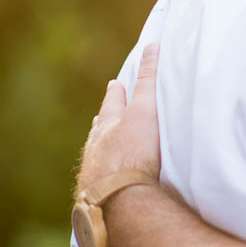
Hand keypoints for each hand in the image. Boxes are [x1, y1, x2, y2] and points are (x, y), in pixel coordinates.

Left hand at [76, 43, 161, 195]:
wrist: (116, 200)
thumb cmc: (132, 153)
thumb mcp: (145, 111)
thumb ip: (148, 81)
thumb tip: (152, 47)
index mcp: (108, 125)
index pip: (112, 102)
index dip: (115, 92)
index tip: (113, 84)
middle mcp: (96, 147)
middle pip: (98, 129)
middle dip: (102, 121)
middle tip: (101, 116)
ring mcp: (93, 172)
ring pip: (94, 155)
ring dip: (99, 148)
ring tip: (99, 146)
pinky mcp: (96, 196)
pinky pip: (97, 180)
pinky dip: (101, 175)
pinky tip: (103, 181)